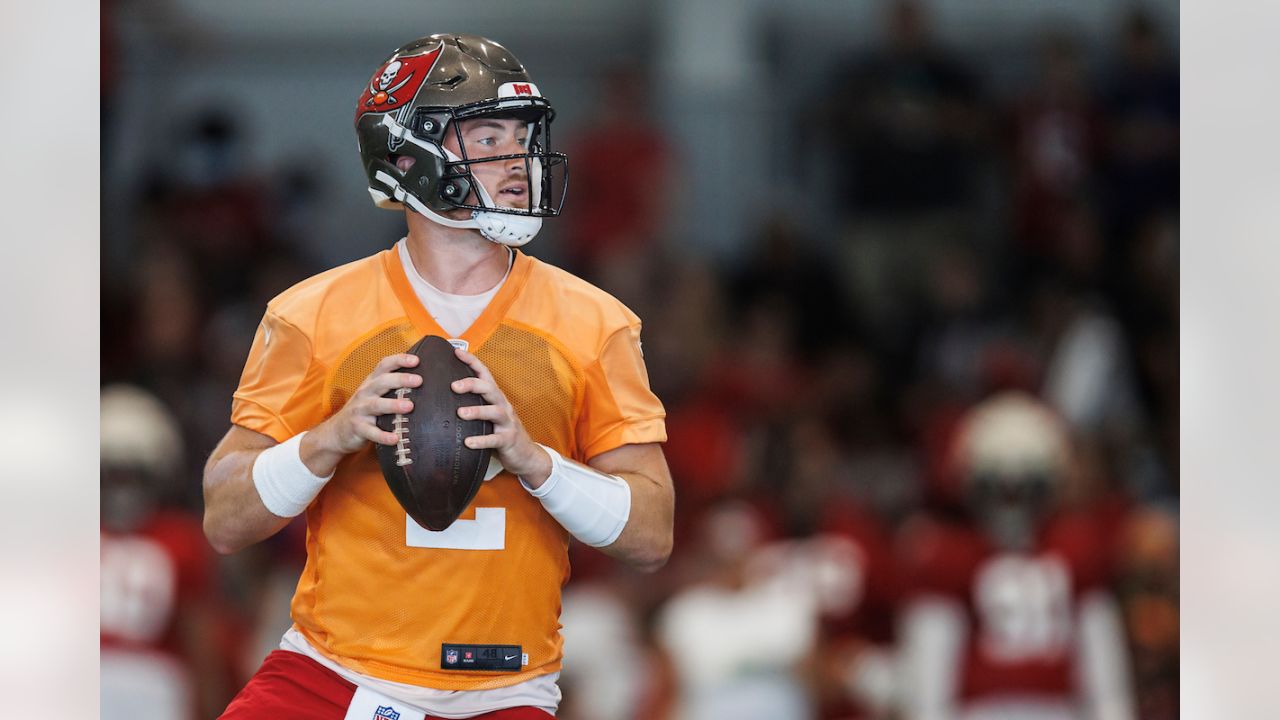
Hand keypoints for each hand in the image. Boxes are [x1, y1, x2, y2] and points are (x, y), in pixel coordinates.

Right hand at [302, 353, 422, 474]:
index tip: (416, 360)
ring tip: (409, 406)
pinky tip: (396, 438)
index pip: (384, 365)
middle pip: (382, 382)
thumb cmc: (364, 410)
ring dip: (393, 405)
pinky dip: (383, 436)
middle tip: (419, 381)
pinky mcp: (357, 428)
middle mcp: (365, 393)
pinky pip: (371, 432)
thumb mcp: (374, 393)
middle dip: (400, 379)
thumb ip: (392, 386)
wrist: (336, 431)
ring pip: (376, 405)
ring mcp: (360, 410)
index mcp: (371, 382)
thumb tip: (422, 378)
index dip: (399, 360)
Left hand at [451, 347, 552, 485]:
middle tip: (454, 386)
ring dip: (477, 411)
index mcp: (496, 398)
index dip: (472, 362)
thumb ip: (474, 405)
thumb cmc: (501, 432)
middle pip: (490, 389)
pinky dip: (481, 440)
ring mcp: (507, 422)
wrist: (526, 455)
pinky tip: (468, 443)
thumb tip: (444, 397)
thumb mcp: (489, 415)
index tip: (456, 352)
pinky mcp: (508, 440)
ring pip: (494, 411)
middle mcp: (503, 406)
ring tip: (460, 413)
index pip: (485, 374)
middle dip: (472, 384)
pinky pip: (494, 439)